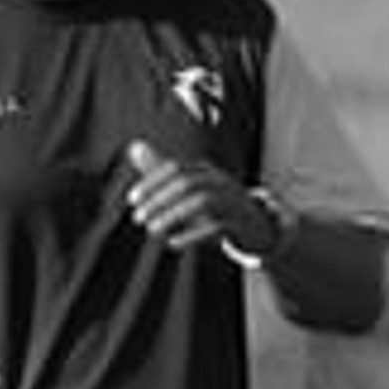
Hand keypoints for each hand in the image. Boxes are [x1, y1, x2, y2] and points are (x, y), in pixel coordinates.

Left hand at [125, 139, 274, 255]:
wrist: (256, 225)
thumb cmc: (213, 202)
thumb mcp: (187, 183)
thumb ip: (160, 168)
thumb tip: (134, 146)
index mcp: (205, 170)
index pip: (174, 167)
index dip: (151, 181)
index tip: (132, 199)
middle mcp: (219, 181)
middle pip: (186, 183)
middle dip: (158, 200)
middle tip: (136, 217)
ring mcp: (231, 201)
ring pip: (201, 202)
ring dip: (172, 216)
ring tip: (151, 230)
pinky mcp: (239, 223)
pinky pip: (217, 227)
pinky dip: (193, 235)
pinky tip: (172, 243)